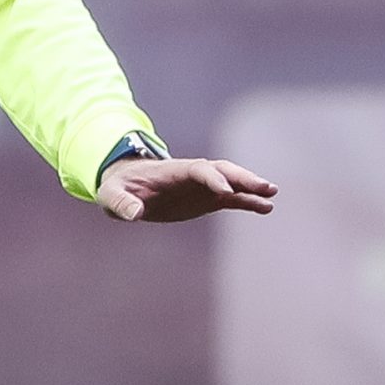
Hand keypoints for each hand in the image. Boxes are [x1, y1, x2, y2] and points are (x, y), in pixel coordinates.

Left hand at [98, 155, 276, 222]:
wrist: (127, 187)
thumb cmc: (119, 188)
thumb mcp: (113, 195)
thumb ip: (122, 203)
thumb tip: (132, 214)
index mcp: (173, 171)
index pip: (198, 170)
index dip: (213, 178)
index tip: (226, 191)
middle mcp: (193, 175)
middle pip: (222, 171)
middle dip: (242, 177)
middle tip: (264, 187)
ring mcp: (202, 186)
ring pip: (231, 183)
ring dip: (250, 188)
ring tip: (271, 196)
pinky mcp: (206, 199)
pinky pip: (231, 198)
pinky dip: (248, 202)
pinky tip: (266, 208)